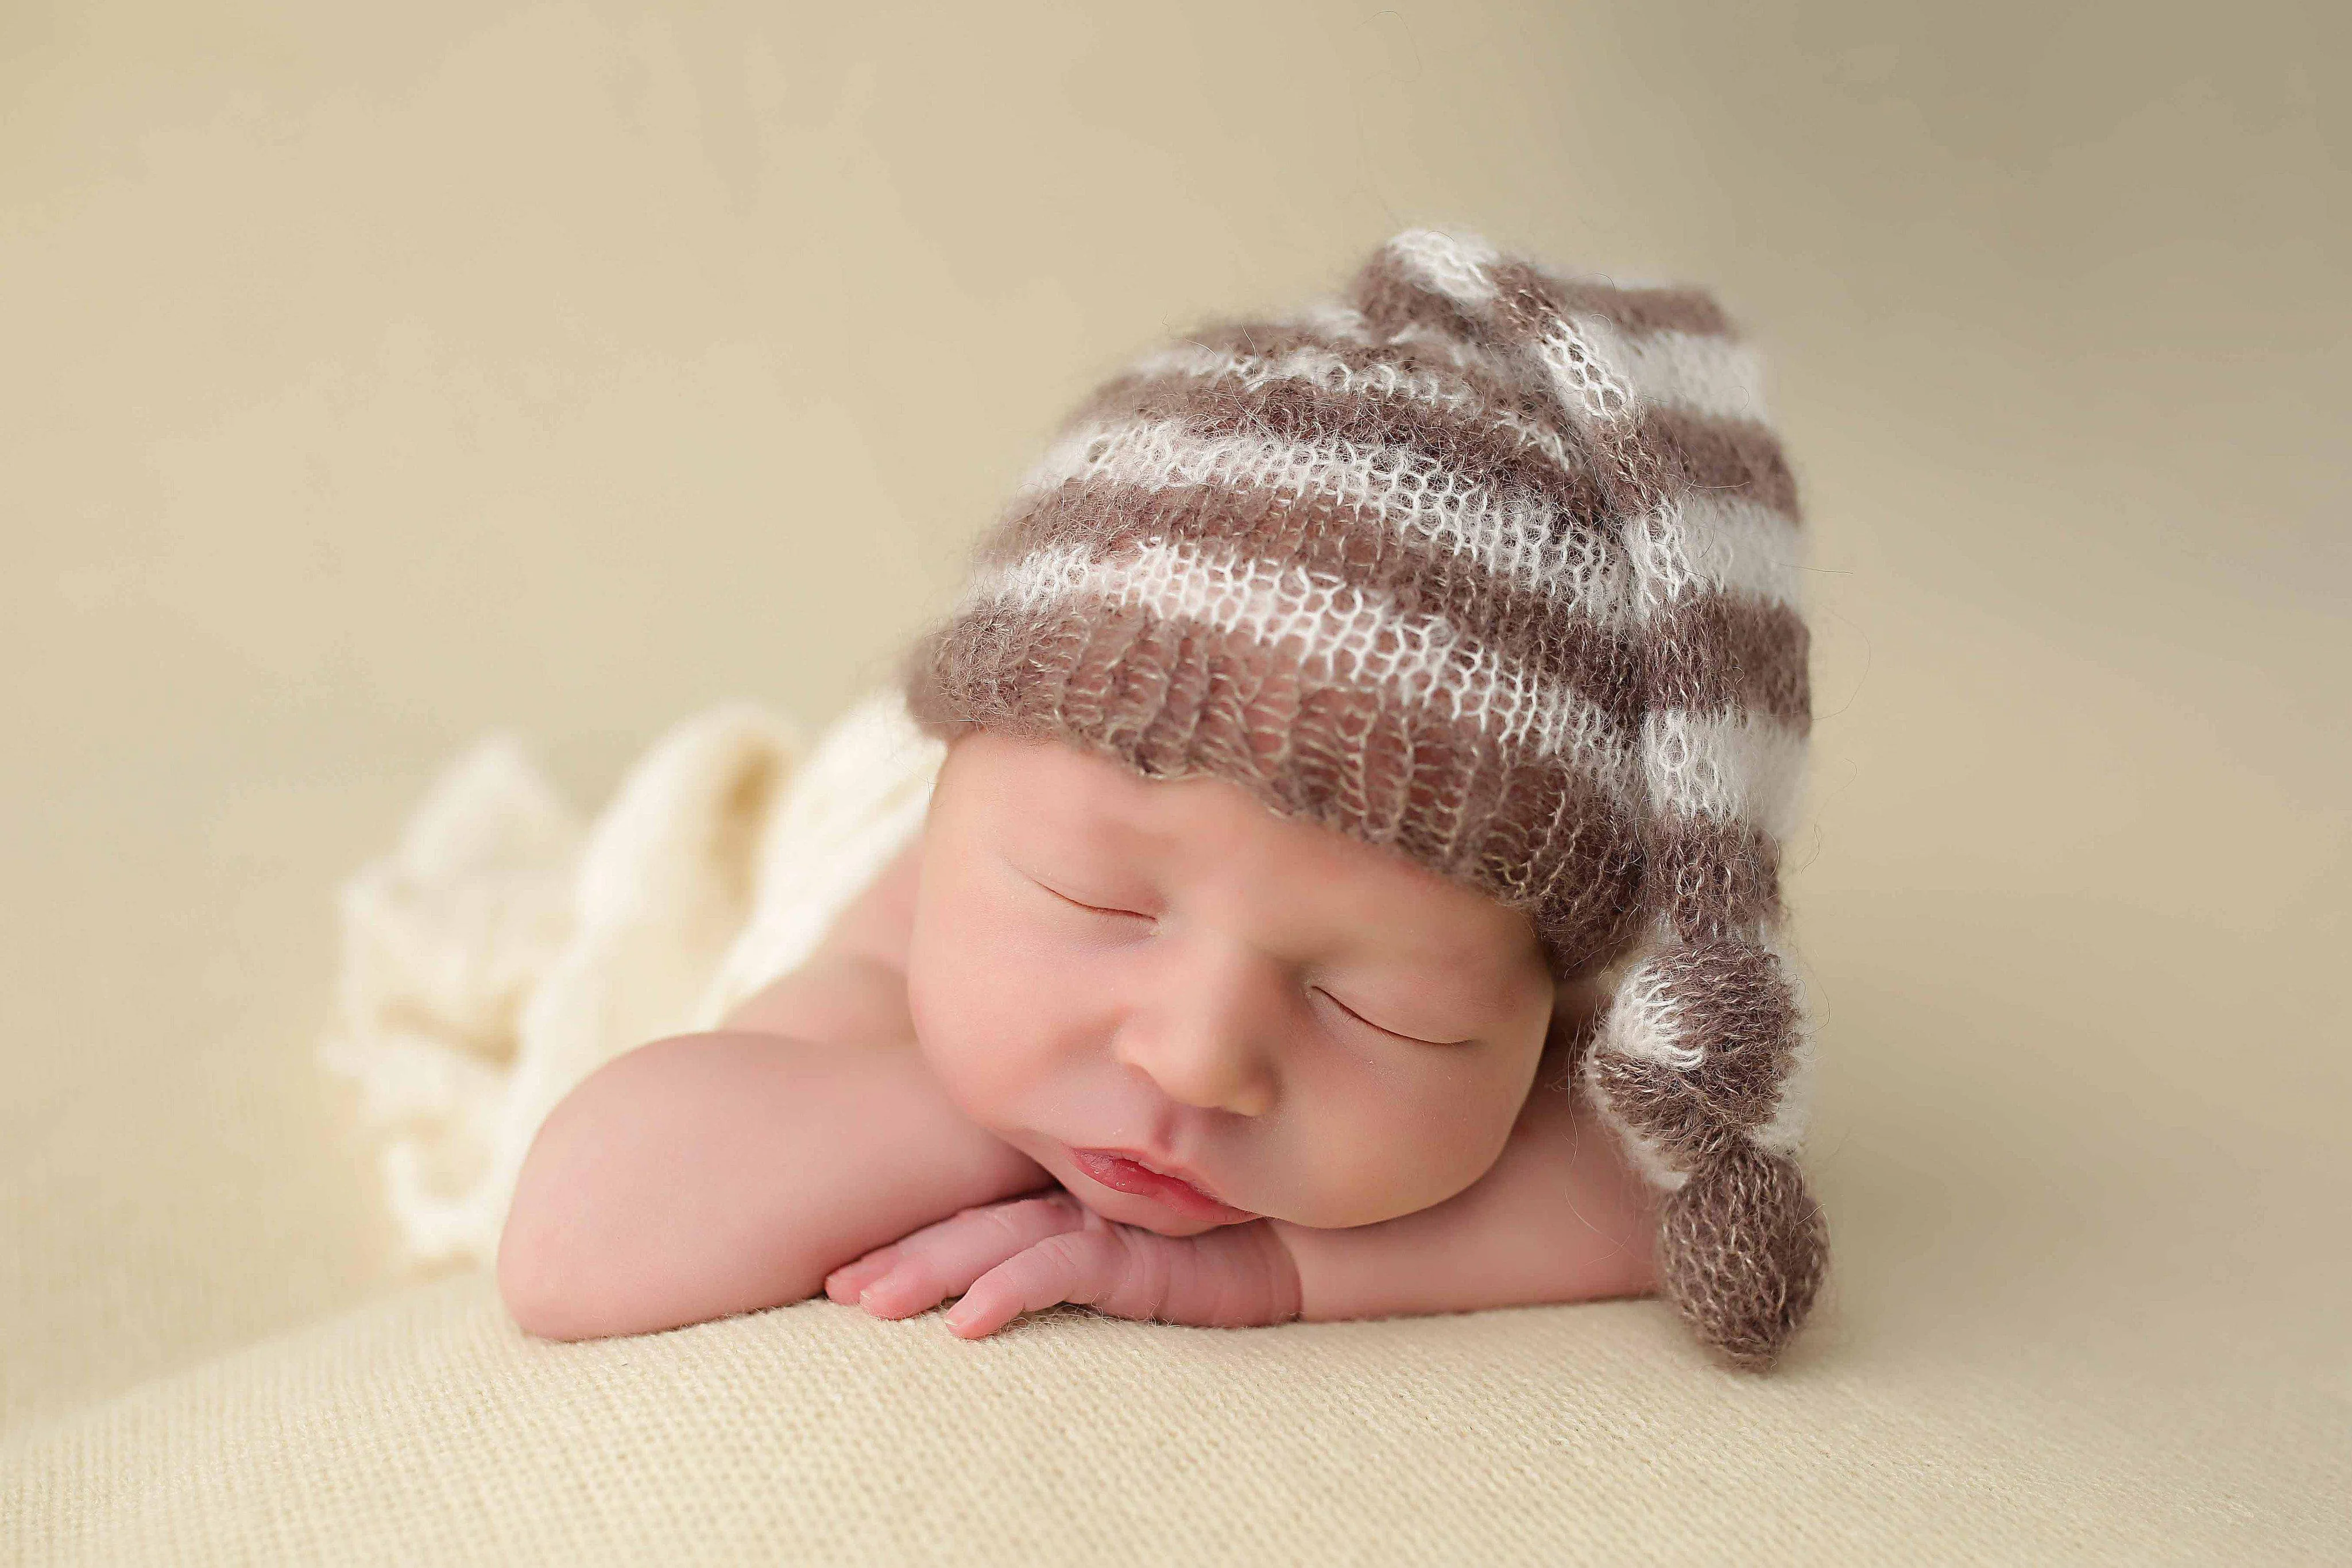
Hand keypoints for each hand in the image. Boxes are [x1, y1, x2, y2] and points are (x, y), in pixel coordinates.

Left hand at [823, 1190, 1302, 1337]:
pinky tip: (970, 1319)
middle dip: (897, 1253)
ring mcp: (1109, 1219)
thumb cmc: (1236, 1228)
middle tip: (830, 1287)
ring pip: (1001, 1241)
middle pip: (969, 1222)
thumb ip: (1077, 1239)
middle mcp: (1077, 1198)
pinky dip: (1015, 1290)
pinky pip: (1068, 1269)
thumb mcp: (1140, 1239)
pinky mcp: (1147, 1247)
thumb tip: (994, 1278)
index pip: (973, 1208)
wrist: (1324, 1232)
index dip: (906, 1229)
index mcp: (1064, 1193)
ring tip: (871, 1303)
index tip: (837, 1262)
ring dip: (933, 1271)